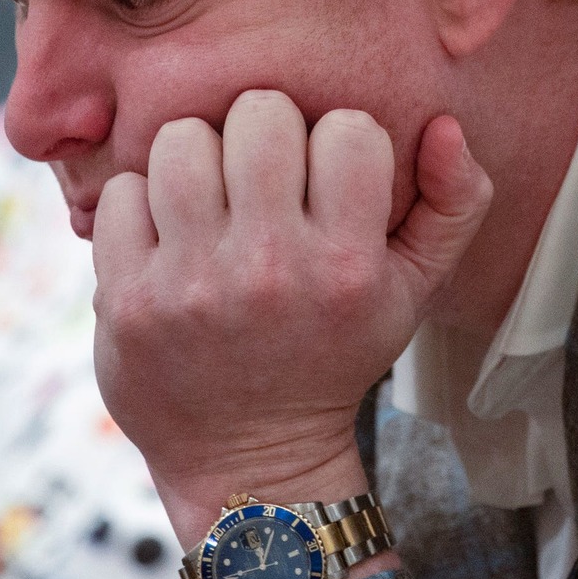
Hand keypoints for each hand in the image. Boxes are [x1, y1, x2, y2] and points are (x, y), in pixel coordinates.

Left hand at [90, 90, 491, 550]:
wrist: (251, 462)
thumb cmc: (334, 355)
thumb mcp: (414, 292)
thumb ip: (455, 203)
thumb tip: (444, 125)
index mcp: (348, 265)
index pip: (348, 129)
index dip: (336, 142)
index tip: (325, 179)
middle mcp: (271, 269)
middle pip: (259, 115)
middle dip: (262, 135)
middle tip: (260, 177)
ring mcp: (192, 284)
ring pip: (182, 140)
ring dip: (197, 158)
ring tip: (209, 197)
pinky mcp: (127, 298)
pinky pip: (123, 191)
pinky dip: (141, 204)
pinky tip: (166, 237)